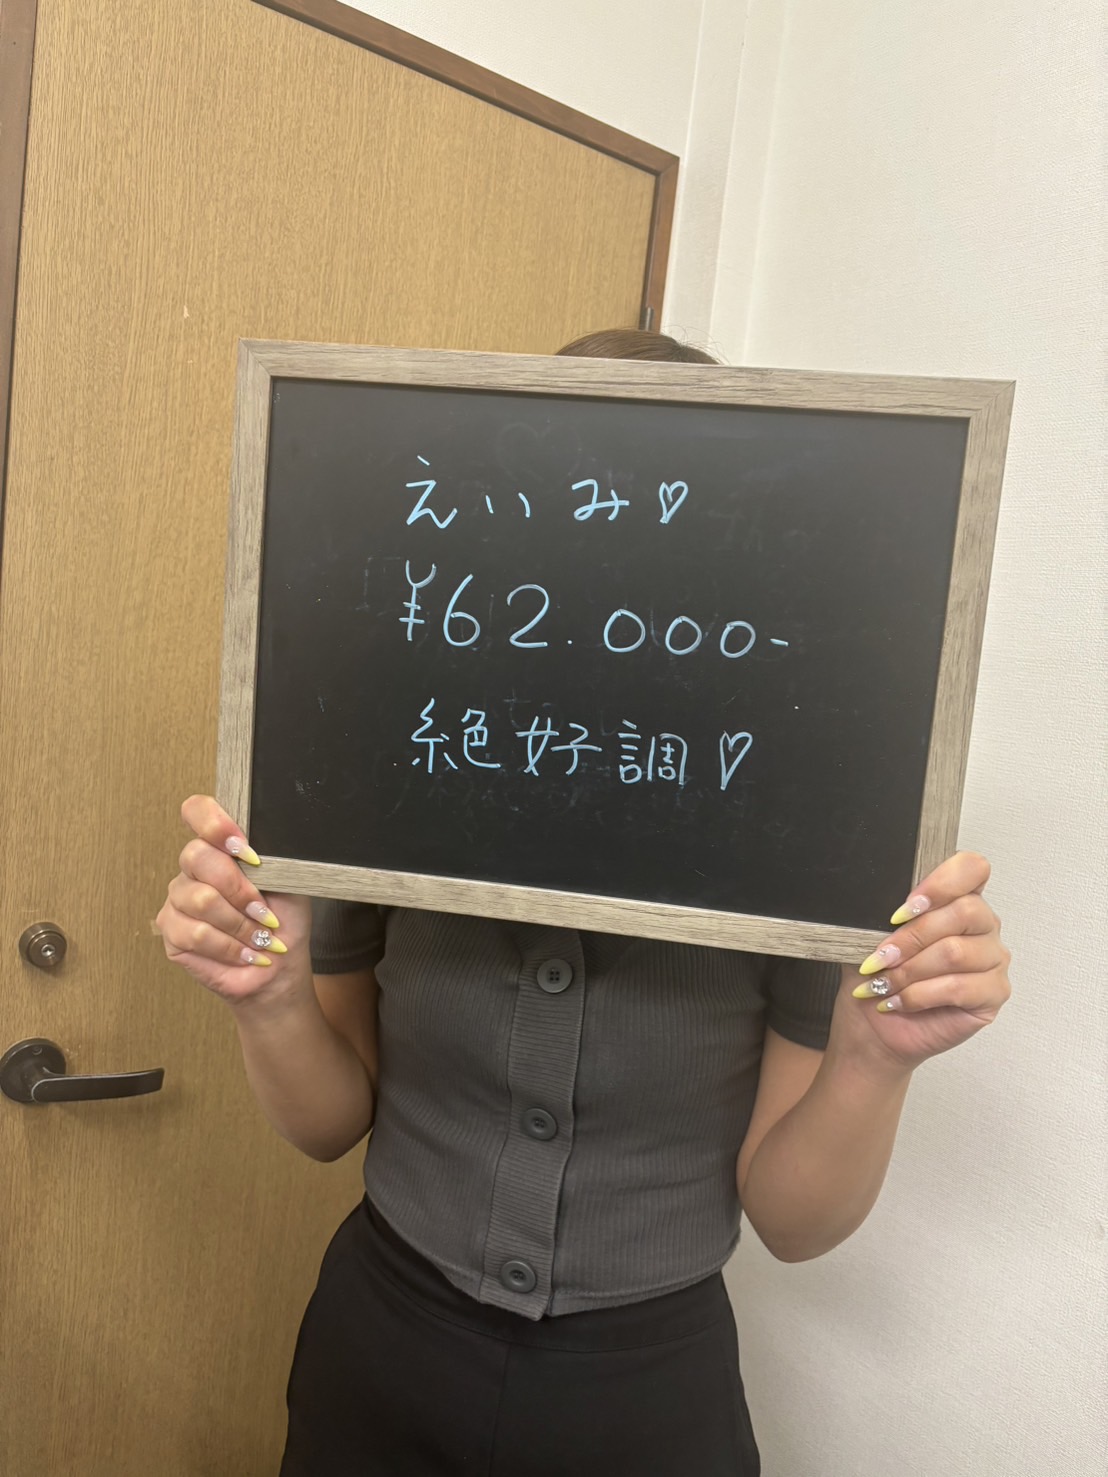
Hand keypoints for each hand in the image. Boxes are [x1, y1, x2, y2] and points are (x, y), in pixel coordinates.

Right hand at [155, 796, 312, 1004]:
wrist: (280, 968)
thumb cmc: (284, 922)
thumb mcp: (288, 882)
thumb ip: (268, 857)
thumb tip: (258, 844)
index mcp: (221, 847)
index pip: (197, 811)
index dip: (214, 823)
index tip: (244, 848)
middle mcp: (194, 868)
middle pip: (197, 856)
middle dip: (239, 889)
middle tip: (265, 913)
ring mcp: (178, 899)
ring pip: (199, 899)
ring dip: (239, 924)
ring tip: (259, 938)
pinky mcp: (171, 932)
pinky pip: (194, 933)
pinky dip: (228, 946)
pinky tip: (244, 953)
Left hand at [836, 851, 1010, 1071]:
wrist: (872, 1026)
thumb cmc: (877, 976)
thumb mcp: (872, 934)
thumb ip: (885, 910)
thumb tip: (879, 898)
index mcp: (958, 898)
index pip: (972, 868)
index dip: (941, 883)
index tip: (903, 909)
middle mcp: (983, 924)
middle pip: (964, 911)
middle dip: (911, 936)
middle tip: (879, 958)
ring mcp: (993, 959)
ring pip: (956, 952)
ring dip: (910, 970)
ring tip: (884, 984)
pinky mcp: (993, 994)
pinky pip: (959, 987)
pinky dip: (920, 995)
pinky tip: (898, 1001)